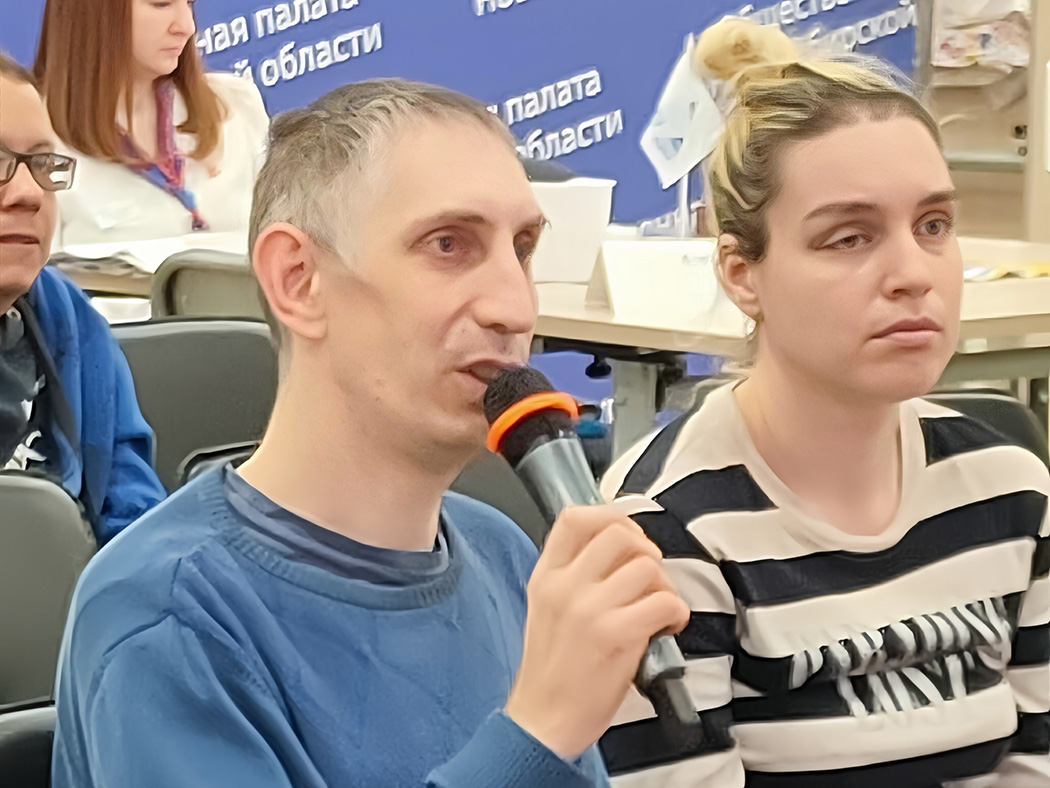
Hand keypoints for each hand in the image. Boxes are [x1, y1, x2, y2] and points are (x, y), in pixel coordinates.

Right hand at [504, 505, 688, 758]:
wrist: (543, 721)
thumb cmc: (552, 671)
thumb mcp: (546, 609)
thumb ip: (572, 576)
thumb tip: (620, 549)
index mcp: (545, 577)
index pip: (575, 518)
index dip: (612, 517)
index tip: (630, 537)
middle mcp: (564, 585)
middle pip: (619, 534)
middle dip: (646, 551)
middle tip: (651, 577)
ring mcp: (589, 608)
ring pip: (647, 566)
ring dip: (665, 587)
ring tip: (658, 609)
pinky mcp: (615, 634)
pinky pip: (664, 603)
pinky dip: (676, 613)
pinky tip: (666, 628)